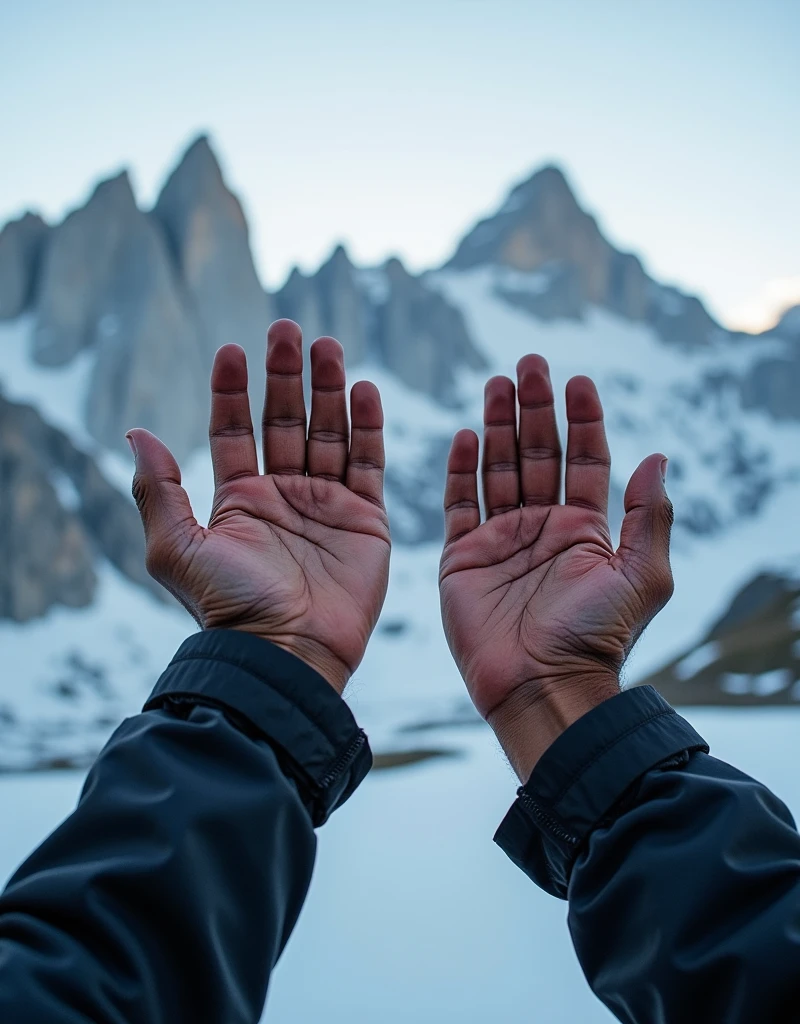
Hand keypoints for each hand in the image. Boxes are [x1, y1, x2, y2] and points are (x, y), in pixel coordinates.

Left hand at [127, 320, 390, 692]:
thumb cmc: (229, 605)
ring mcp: (326, 505)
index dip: (232, 390)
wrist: (288, 651)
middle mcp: (283, 496)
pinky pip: (369, 463)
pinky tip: (364, 390)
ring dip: (328, 388)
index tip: (231, 349)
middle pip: (284, 421)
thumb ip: (158, 490)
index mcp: (239, 500)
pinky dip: (369, 427)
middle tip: (287, 329)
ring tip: (327, 346)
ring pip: (329, 433)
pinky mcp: (366, 520)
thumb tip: (135, 432)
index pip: (235, 430)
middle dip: (286, 375)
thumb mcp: (176, 548)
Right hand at [439, 355, 673, 778]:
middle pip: (538, 454)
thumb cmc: (595, 638)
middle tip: (528, 364)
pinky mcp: (463, 558)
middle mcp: (543, 528)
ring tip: (496, 385)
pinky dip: (461, 470)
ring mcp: (502, 540)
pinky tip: (465, 436)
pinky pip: (461, 505)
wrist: (541, 687)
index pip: (585, 460)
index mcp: (585, 530)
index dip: (582, 420)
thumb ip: (650, 517)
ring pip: (498, 469)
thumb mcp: (642, 576)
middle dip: (535, 408)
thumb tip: (659, 456)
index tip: (578, 380)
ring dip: (498, 426)